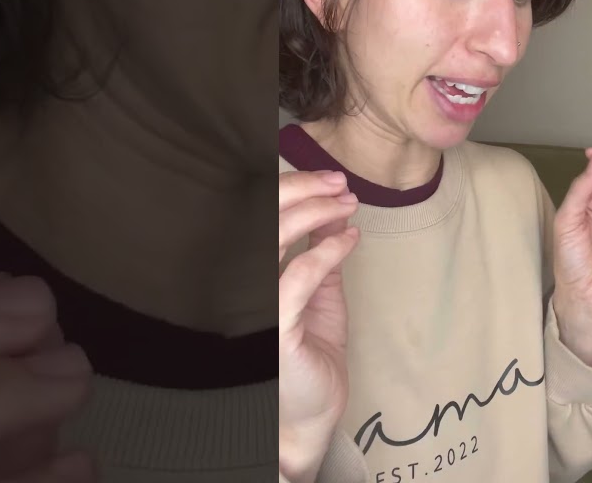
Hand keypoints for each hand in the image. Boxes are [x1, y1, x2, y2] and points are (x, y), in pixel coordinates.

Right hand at [278, 170, 360, 482]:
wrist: (312, 413)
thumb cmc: (311, 354)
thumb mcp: (318, 292)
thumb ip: (319, 252)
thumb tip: (334, 211)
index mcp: (247, 274)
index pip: (257, 217)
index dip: (289, 188)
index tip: (327, 177)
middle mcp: (241, 285)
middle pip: (261, 217)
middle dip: (302, 189)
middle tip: (338, 182)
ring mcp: (253, 304)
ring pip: (276, 236)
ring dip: (316, 211)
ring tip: (348, 202)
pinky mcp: (273, 326)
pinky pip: (300, 275)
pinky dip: (327, 251)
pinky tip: (350, 239)